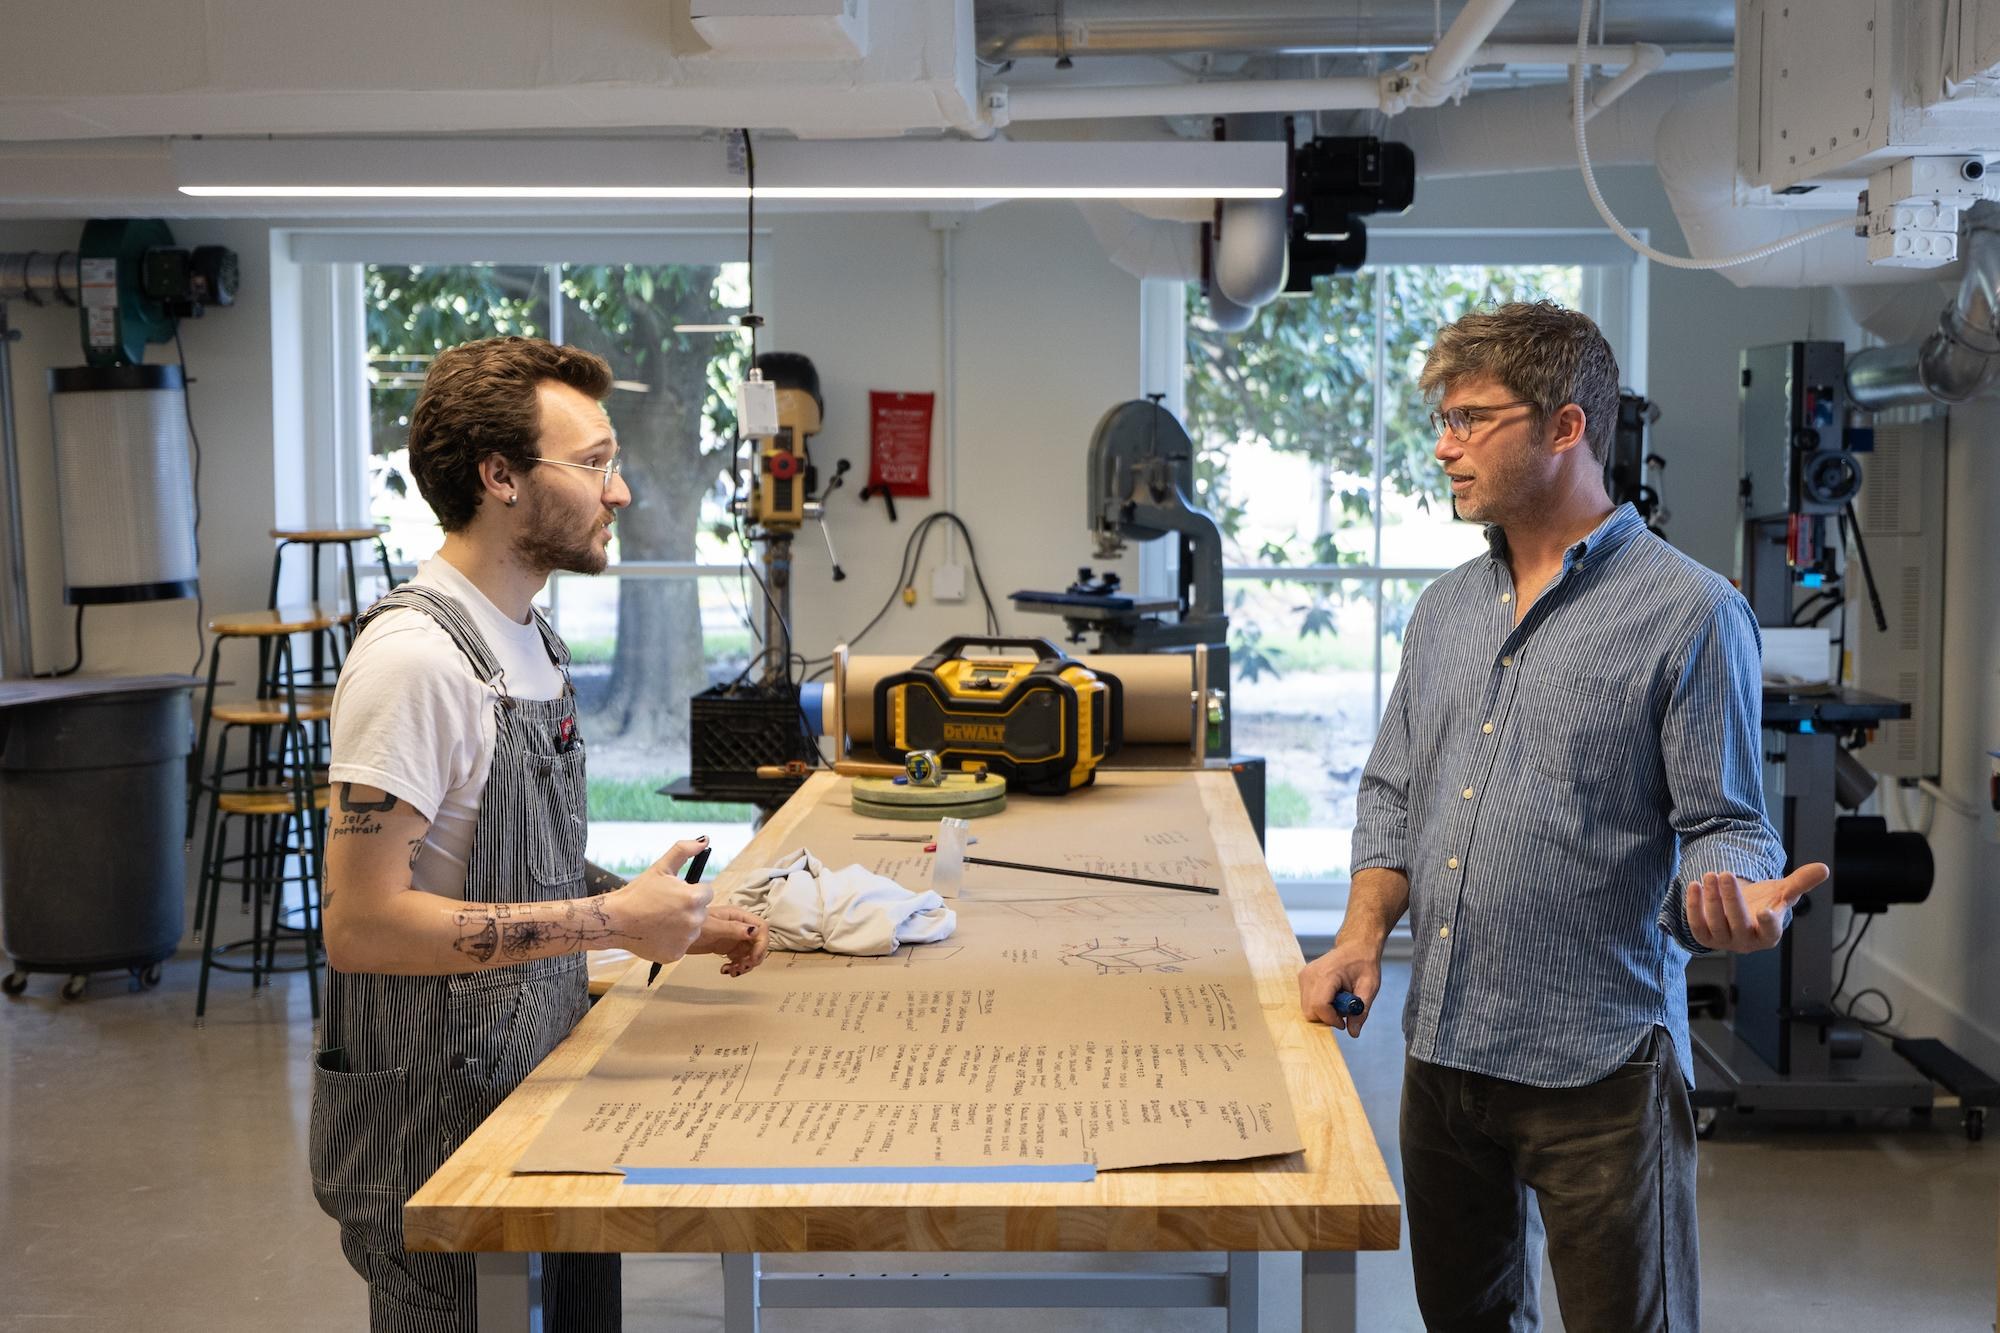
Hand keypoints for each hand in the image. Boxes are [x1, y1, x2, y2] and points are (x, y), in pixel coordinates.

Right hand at [613, 839, 713, 963]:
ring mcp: (686, 939)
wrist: (616, 920)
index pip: (707, 892)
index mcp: (693, 898)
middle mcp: (694, 920)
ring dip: (682, 924)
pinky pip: (682, 944)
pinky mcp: (676, 954)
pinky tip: (657, 933)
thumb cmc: (638, 893)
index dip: (692, 891)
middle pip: (701, 911)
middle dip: (688, 908)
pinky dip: (673, 940)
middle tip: (665, 907)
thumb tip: (704, 840)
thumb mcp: (661, 867)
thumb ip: (684, 850)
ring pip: (693, 929)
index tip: (675, 893)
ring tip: (660, 920)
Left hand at [691, 904, 768, 976]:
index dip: (761, 944)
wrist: (673, 934)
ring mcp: (734, 937)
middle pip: (759, 942)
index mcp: (738, 915)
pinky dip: (736, 966)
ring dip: (745, 964)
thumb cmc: (691, 926)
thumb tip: (755, 931)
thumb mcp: (712, 927)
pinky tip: (725, 970)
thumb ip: (733, 928)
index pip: (761, 927)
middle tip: (741, 968)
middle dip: (754, 957)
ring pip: (750, 952)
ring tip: (731, 971)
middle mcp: (739, 925)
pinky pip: (740, 959)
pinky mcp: (727, 947)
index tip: (752, 959)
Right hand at [1298, 936, 1382, 1036]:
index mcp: (1327, 974)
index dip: (1332, 1019)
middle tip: (1343, 1009)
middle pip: (1310, 1011)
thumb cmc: (1363, 964)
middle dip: (1327, 1017)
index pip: (1320, 1006)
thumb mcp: (1369, 988)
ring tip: (1339, 999)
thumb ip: (1361, 1011)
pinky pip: (1307, 1002)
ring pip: (1307, 1009)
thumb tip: (1353, 1032)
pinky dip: (1319, 1005)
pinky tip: (1332, 995)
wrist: (1355, 946)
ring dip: (1324, 1011)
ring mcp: (1304, 976)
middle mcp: (1310, 975)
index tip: (1344, 1021)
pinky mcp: (1302, 979)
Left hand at [1683, 863, 1827, 951]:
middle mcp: (1746, 942)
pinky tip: (1694, 885)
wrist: (1740, 910)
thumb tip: (1823, 868)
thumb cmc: (1764, 903)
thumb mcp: (1783, 892)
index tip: (1767, 911)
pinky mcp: (1705, 938)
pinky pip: (1696, 925)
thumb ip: (1801, 882)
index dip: (1768, 923)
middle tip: (1726, 874)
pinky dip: (1693, 906)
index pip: (1770, 932)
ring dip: (1711, 899)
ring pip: (1716, 923)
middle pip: (1738, 923)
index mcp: (1769, 935)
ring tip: (1710, 875)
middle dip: (1731, 898)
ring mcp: (1724, 942)